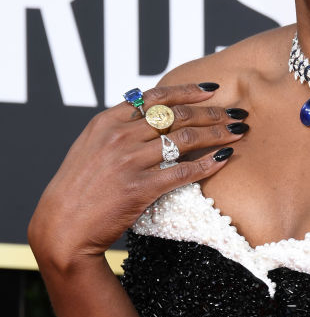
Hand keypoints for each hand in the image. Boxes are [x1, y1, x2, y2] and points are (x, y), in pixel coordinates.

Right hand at [28, 83, 247, 264]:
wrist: (63, 226)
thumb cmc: (79, 188)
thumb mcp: (90, 147)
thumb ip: (117, 127)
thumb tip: (147, 111)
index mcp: (107, 121)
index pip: (155, 97)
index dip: (189, 91)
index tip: (213, 90)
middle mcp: (119, 136)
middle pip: (177, 115)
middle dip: (213, 112)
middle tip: (236, 114)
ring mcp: (129, 162)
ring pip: (186, 138)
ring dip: (218, 133)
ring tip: (239, 132)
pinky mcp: (139, 189)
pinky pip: (184, 171)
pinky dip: (208, 163)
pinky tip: (225, 158)